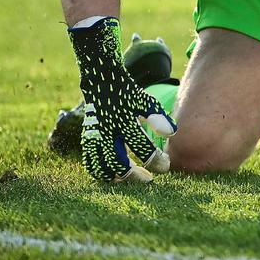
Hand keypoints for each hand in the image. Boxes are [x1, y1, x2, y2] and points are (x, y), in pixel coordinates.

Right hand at [68, 18, 177, 182]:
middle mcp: (107, 131)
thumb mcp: (146, 101)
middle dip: (135, 175)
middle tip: (148, 178)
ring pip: (101, 168)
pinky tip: (115, 173)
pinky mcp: (87, 139)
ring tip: (130, 176)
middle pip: (119, 164)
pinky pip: (90, 163)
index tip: (165, 165)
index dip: (156, 161)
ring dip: (117, 177)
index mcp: (124, 121)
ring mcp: (94, 136)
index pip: (142, 148)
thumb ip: (158, 117)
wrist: (101, 81)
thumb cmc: (128, 93)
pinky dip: (102, 172)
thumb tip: (171, 134)